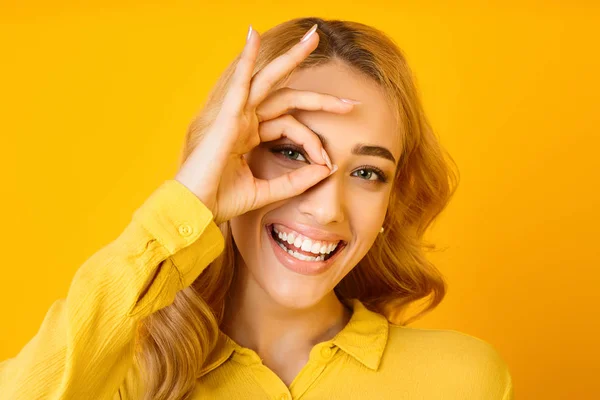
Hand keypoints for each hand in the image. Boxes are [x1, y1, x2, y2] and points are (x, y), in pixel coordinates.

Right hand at [175, 24, 356, 224]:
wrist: (195, 210)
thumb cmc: (221, 200)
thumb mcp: (267, 191)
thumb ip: (295, 181)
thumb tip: (325, 170)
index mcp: (251, 136)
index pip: (292, 127)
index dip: (314, 143)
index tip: (327, 163)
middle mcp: (245, 121)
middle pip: (287, 98)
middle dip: (318, 96)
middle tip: (350, 102)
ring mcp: (236, 116)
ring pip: (269, 80)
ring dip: (292, 57)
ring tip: (315, 37)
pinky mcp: (227, 117)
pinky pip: (239, 83)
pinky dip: (245, 58)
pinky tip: (252, 35)